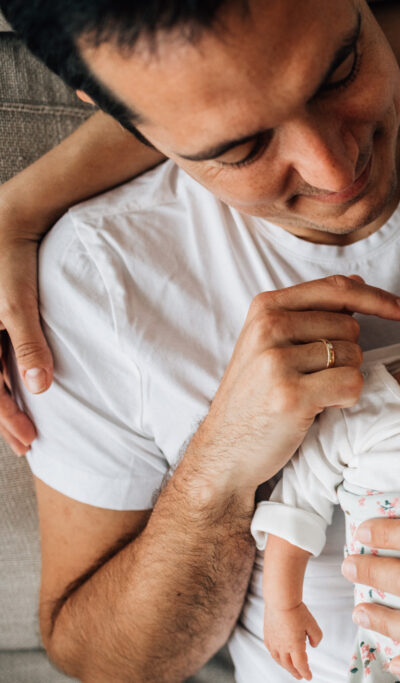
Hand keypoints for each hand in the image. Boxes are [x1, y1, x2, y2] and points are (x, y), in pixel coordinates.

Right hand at [0, 231, 49, 453]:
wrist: (9, 219)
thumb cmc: (9, 258)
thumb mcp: (18, 302)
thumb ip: (28, 343)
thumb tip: (40, 386)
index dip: (5, 417)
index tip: (28, 440)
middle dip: (4, 418)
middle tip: (27, 446)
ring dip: (4, 402)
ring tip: (23, 429)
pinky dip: (5, 377)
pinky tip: (19, 390)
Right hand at [188, 275, 399, 493]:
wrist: (225, 450)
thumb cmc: (257, 395)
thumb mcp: (272, 343)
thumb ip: (312, 312)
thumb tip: (358, 283)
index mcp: (266, 306)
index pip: (336, 289)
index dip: (377, 298)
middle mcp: (269, 326)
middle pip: (351, 327)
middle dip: (346, 355)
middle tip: (313, 376)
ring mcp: (277, 360)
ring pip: (354, 357)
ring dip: (343, 379)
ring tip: (311, 393)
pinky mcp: (291, 394)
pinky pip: (351, 385)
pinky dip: (344, 400)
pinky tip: (317, 407)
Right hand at [264, 602, 322, 679]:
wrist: (280, 601)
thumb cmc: (296, 611)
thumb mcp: (312, 625)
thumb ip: (316, 637)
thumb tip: (314, 645)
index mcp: (295, 646)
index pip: (301, 665)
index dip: (305, 672)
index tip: (309, 677)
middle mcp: (282, 647)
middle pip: (289, 665)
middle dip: (295, 672)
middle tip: (300, 676)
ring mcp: (273, 643)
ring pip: (279, 660)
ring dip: (286, 667)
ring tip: (291, 669)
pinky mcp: (267, 637)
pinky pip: (272, 652)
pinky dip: (277, 658)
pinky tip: (280, 657)